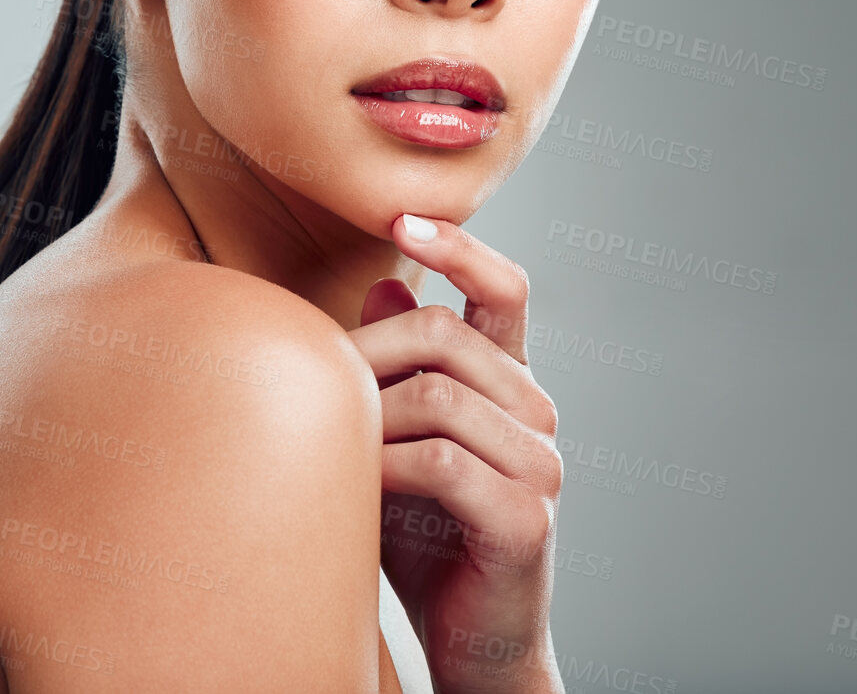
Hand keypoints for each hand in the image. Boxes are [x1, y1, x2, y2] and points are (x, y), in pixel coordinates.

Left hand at [350, 214, 564, 693]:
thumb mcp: (398, 433)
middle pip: (449, 335)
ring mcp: (540, 466)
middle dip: (370, 350)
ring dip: (368, 412)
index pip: (504, 290)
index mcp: (509, 382)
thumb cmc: (421, 530)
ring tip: (329, 441)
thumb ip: (398, 363)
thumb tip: (386, 279)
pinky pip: (441, 461)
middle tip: (316, 382)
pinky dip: (384, 463)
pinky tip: (354, 481)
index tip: (402, 219)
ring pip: (439, 394)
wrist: (463, 638)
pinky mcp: (525, 519)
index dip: (460, 247)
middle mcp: (536, 413)